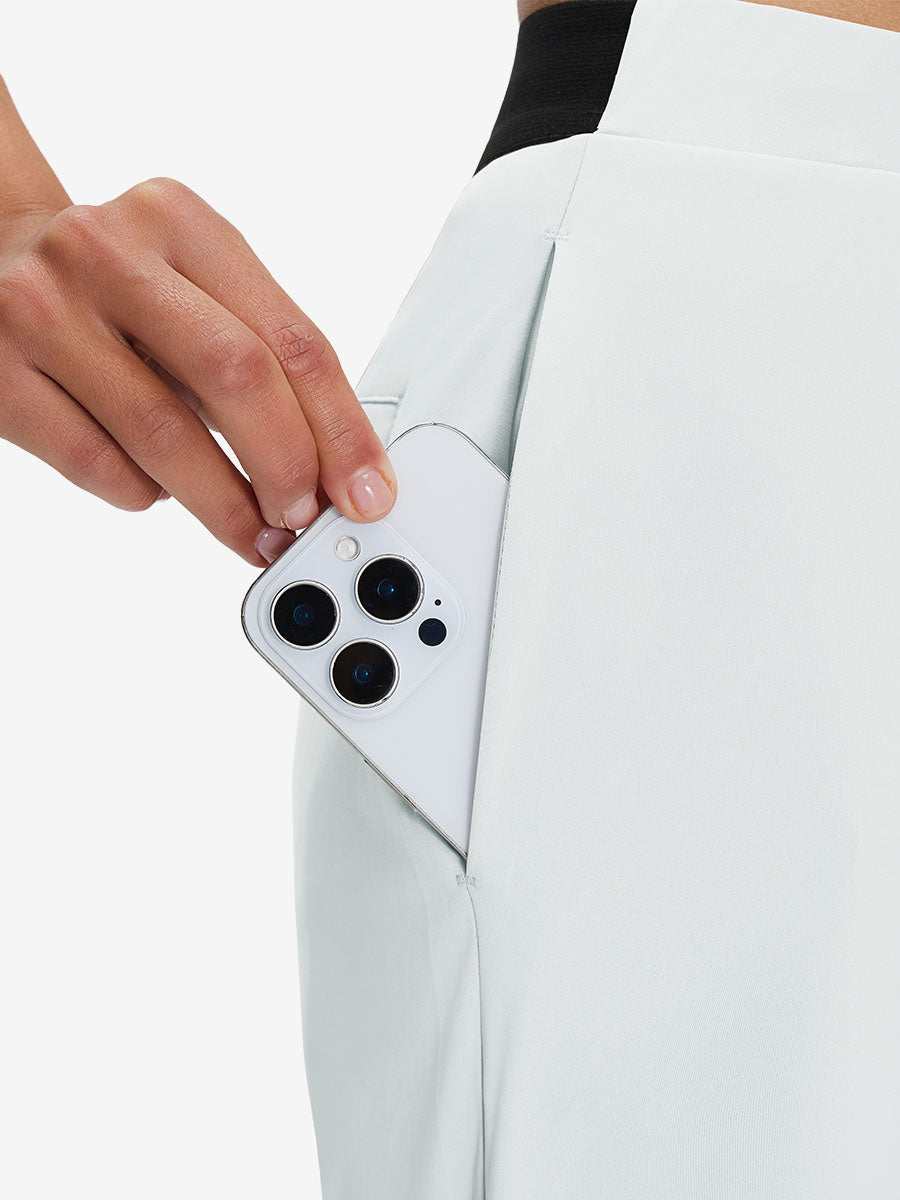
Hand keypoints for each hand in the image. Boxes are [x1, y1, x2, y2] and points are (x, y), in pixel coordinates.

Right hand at [0, 178, 397, 563]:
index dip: (341, 428)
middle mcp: (108, 252)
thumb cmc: (113, 288)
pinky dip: (148, 494)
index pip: (291, 337)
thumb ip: (256, 356)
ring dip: (226, 504)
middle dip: (288, 465)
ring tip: (256, 533)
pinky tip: (163, 487)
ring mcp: (41, 311)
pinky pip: (100, 465)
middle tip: (305, 517)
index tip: (366, 490)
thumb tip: (332, 466)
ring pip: (163, 435)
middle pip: (235, 375)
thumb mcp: (190, 287)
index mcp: (179, 221)